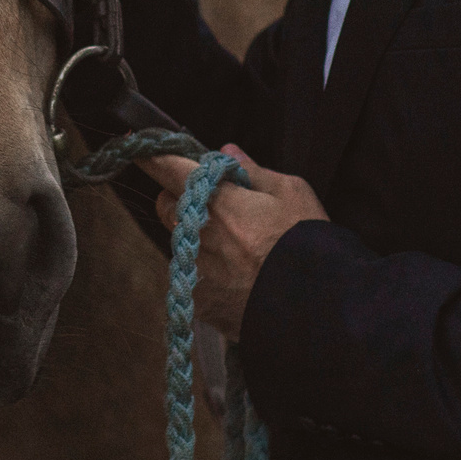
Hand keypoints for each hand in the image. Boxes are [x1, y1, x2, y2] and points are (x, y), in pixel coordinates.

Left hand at [145, 143, 327, 338]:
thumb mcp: (291, 193)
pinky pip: (191, 277)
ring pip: (179, 242)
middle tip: (215, 204)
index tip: (141, 149)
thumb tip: (226, 152)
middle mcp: (198, 235)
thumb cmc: (308, 244)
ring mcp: (196, 271)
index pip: (169, 170)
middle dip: (181, 198)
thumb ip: (252, 171)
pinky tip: (240, 279)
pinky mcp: (199, 302)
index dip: (154, 157)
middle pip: (166, 206)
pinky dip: (207, 273)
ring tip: (239, 250)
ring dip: (197, 237)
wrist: (319, 310)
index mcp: (218, 202)